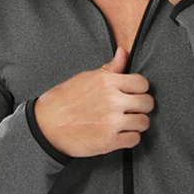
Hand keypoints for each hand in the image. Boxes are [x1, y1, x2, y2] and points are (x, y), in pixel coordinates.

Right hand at [34, 46, 154, 157]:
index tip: (133, 94)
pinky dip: (130, 138)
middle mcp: (112, 100)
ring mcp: (111, 122)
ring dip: (137, 123)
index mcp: (106, 82)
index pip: (142, 83)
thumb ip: (109, 68)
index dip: (139, 89)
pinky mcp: (109, 141)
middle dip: (141, 106)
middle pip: (147, 103)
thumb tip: (123, 52)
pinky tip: (120, 134)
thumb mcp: (85, 78)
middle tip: (132, 109)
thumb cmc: (64, 101)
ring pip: (144, 122)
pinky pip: (135, 139)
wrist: (46, 126)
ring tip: (127, 122)